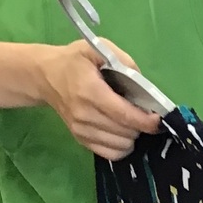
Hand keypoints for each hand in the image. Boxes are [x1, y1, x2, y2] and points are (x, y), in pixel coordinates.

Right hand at [40, 39, 159, 160]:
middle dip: (141, 125)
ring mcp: (81, 130)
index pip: (124, 115)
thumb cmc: (74, 61)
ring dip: (132, 135)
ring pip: (121, 146)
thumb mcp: (97, 48)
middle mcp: (85, 115)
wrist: (44, 76)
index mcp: (90, 92)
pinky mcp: (80, 140)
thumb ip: (123, 61)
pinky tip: (121, 132)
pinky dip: (122, 146)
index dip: (146, 120)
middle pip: (126, 132)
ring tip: (129, 120)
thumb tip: (142, 83)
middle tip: (141, 112)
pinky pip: (111, 154)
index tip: (158, 117)